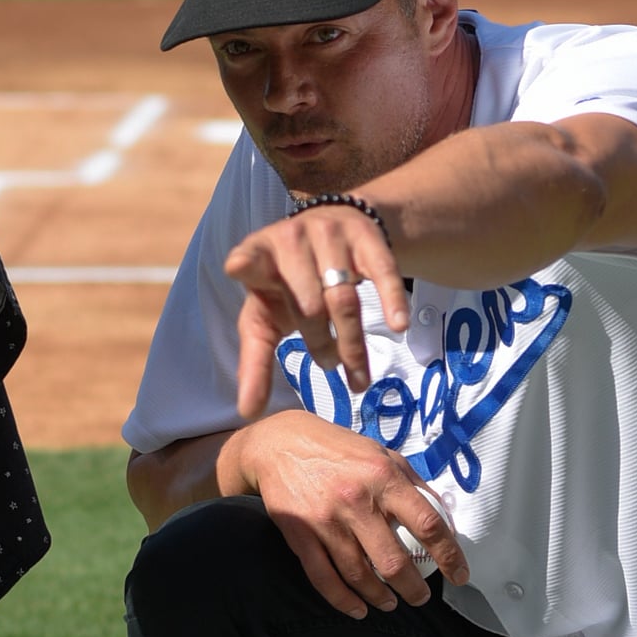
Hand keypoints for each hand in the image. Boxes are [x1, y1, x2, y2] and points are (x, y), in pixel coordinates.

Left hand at [226, 201, 408, 415]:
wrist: (336, 224)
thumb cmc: (291, 284)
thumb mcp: (267, 315)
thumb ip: (254, 360)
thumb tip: (247, 412)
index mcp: (259, 256)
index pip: (248, 259)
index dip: (244, 263)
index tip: (237, 267)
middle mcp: (291, 239)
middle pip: (307, 303)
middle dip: (320, 342)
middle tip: (328, 365)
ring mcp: (330, 234)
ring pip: (343, 297)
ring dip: (352, 343)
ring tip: (357, 375)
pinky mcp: (365, 237)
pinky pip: (382, 272)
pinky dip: (391, 300)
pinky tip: (399, 326)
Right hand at [231, 412, 465, 620]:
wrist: (279, 444)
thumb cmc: (337, 449)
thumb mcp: (381, 453)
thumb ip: (412, 482)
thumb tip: (442, 515)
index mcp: (384, 477)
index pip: (427, 523)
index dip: (448, 555)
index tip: (459, 574)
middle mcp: (356, 500)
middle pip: (394, 561)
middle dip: (414, 589)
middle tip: (421, 598)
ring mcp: (326, 521)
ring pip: (360, 576)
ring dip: (381, 598)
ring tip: (391, 603)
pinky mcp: (300, 535)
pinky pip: (324, 578)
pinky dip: (343, 601)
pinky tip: (357, 609)